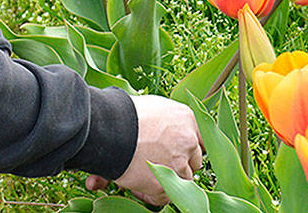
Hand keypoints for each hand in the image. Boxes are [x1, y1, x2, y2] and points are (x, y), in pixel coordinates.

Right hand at [84, 95, 202, 206]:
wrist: (107, 127)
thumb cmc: (122, 114)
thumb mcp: (147, 110)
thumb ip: (157, 127)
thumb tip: (153, 139)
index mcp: (186, 117)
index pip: (199, 139)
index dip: (187, 149)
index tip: (177, 153)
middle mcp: (188, 140)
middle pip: (193, 161)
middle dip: (178, 165)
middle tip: (157, 164)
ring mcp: (179, 163)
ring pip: (182, 180)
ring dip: (166, 180)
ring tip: (142, 175)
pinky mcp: (166, 183)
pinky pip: (165, 197)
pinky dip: (152, 195)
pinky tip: (137, 186)